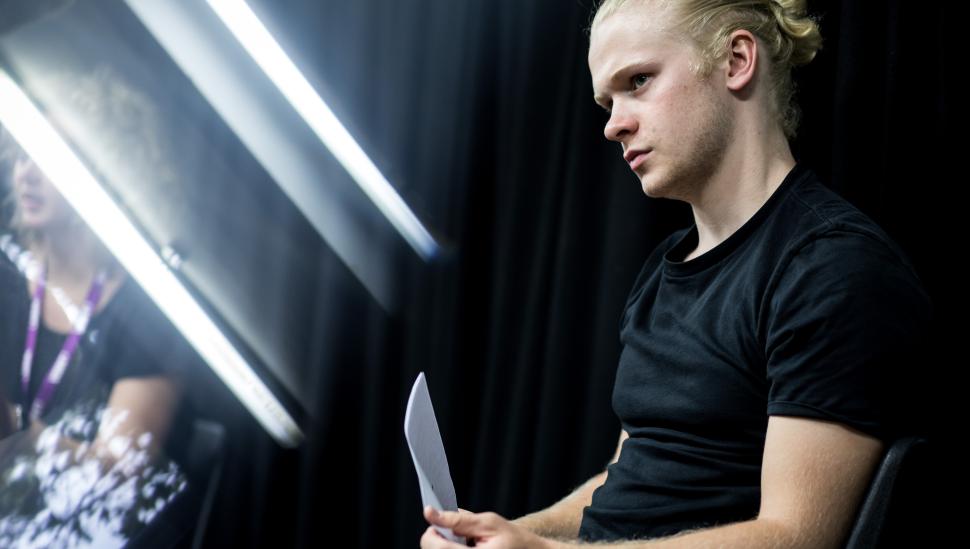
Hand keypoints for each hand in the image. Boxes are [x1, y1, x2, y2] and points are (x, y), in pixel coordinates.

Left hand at [421, 506, 555, 548]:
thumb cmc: (512, 539)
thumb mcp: (487, 522)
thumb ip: (457, 519)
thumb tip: (430, 512)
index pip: (432, 545)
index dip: (432, 531)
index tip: (443, 524)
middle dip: (441, 538)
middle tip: (461, 534)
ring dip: (447, 546)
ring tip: (467, 544)